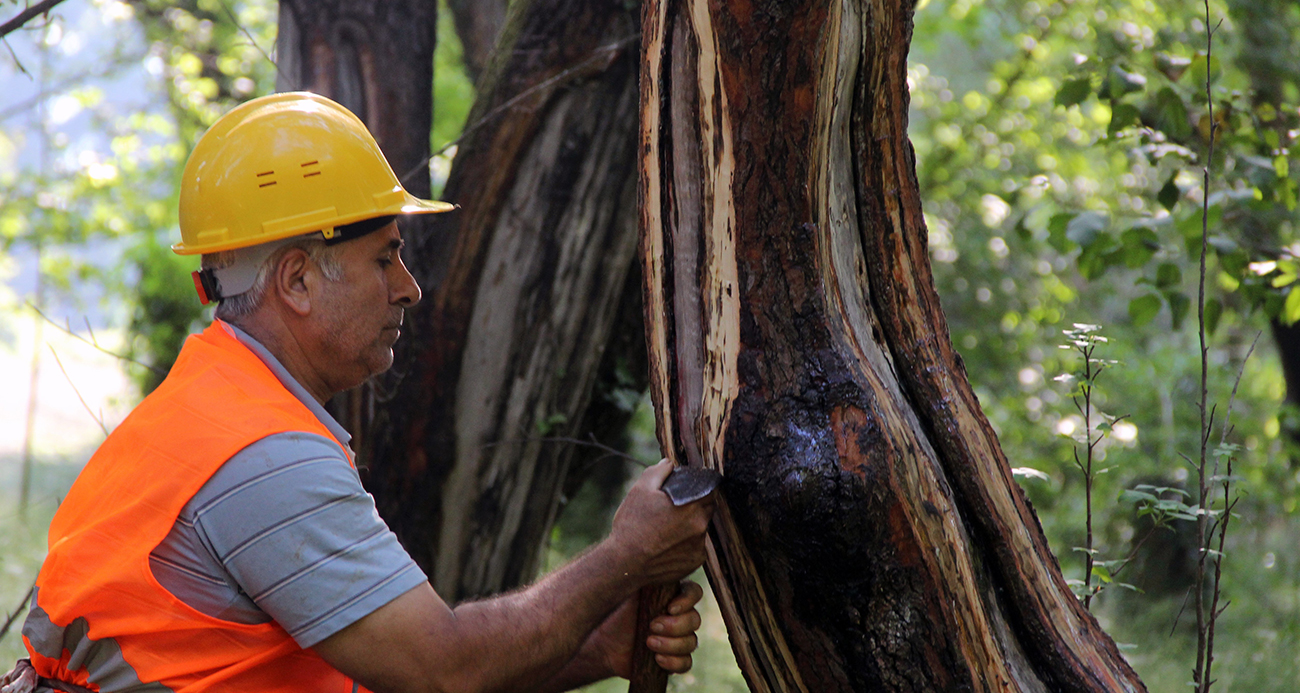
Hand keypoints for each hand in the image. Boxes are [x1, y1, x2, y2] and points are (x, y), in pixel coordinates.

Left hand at [588, 579, 705, 677]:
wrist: (601, 641)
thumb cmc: (613, 610)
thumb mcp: (626, 588)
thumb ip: (641, 574)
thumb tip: (648, 556)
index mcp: (671, 594)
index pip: (693, 592)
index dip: (687, 601)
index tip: (670, 608)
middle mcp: (678, 615)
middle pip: (695, 620)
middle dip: (674, 626)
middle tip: (651, 627)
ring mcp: (677, 638)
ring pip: (692, 642)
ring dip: (672, 645)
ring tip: (648, 643)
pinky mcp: (672, 658)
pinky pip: (686, 663)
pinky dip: (674, 662)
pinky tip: (657, 659)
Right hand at [607, 460, 714, 585]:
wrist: (625, 562)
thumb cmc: (632, 524)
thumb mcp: (640, 489)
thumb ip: (658, 472)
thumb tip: (669, 463)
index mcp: (692, 504)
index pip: (710, 490)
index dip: (700, 488)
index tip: (690, 491)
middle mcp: (700, 525)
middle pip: (706, 509)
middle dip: (694, 507)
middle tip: (673, 511)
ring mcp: (699, 546)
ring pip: (700, 529)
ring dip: (689, 527)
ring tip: (666, 530)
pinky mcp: (694, 562)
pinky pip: (695, 548)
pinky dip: (685, 545)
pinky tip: (667, 546)